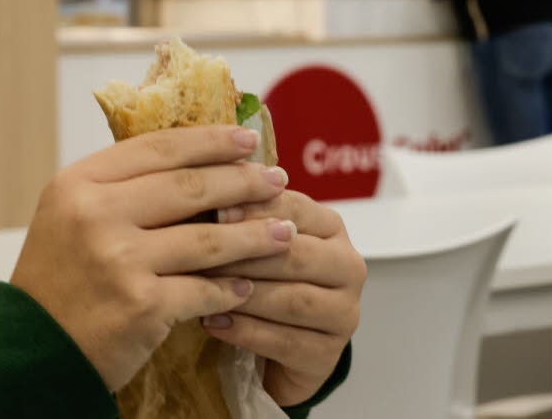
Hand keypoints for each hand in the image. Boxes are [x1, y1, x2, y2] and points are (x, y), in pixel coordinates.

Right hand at [10, 126, 294, 390]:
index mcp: (78, 183)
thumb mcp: (72, 217)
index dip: (210, 141)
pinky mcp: (141, 304)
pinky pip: (204, 290)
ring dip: (254, 236)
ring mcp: (118, 259)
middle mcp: (95, 214)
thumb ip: (123, 188)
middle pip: (190, 187)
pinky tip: (248, 286)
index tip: (248, 140)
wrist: (29, 353)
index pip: (159, 147)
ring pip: (208, 239)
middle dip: (244, 181)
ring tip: (285, 233)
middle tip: (279, 180)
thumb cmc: (60, 282)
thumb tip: (201, 158)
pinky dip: (230, 289)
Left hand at [203, 191, 365, 406]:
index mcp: (333, 229)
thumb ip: (248, 219)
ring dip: (244, 295)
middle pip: (299, 256)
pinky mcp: (328, 355)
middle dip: (247, 256)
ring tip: (203, 291)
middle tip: (202, 257)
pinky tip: (212, 323)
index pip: (298, 210)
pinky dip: (245, 332)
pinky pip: (286, 343)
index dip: (257, 210)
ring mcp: (344, 313)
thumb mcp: (261, 245)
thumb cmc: (267, 282)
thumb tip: (213, 196)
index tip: (216, 212)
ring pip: (293, 301)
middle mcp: (349, 267)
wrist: (285, 347)